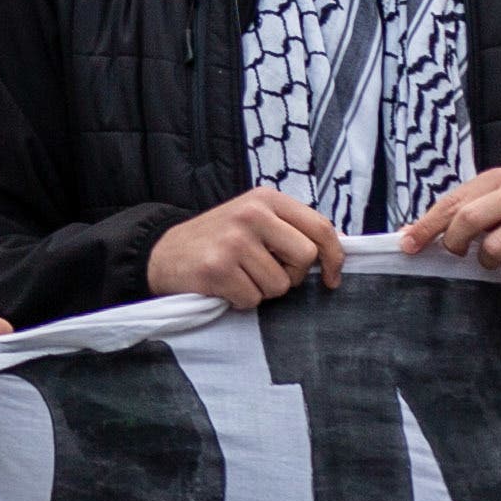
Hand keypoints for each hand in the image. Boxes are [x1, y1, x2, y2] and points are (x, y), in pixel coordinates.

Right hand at [143, 186, 346, 308]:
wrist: (164, 253)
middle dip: (292, 275)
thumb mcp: (254, 220)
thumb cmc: (217, 240)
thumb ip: (290, 228)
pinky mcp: (218, 268)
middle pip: (305, 257)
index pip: (320, 226)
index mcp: (266, 199)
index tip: (330, 278)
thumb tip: (336, 246)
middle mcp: (252, 214)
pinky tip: (225, 286)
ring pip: (279, 284)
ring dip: (262, 290)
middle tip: (268, 273)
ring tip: (240, 276)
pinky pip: (253, 299)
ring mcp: (234, 240)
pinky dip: (242, 301)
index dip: (334, 257)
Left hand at [400, 167, 500, 279]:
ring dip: (489, 263)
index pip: (452, 203)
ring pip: (493, 248)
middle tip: (460, 254)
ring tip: (499, 258)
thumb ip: (447, 221)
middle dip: (456, 244)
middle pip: (469, 220)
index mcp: (498, 178)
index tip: (408, 247)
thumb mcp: (482, 215)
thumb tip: (404, 237)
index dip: (426, 227)